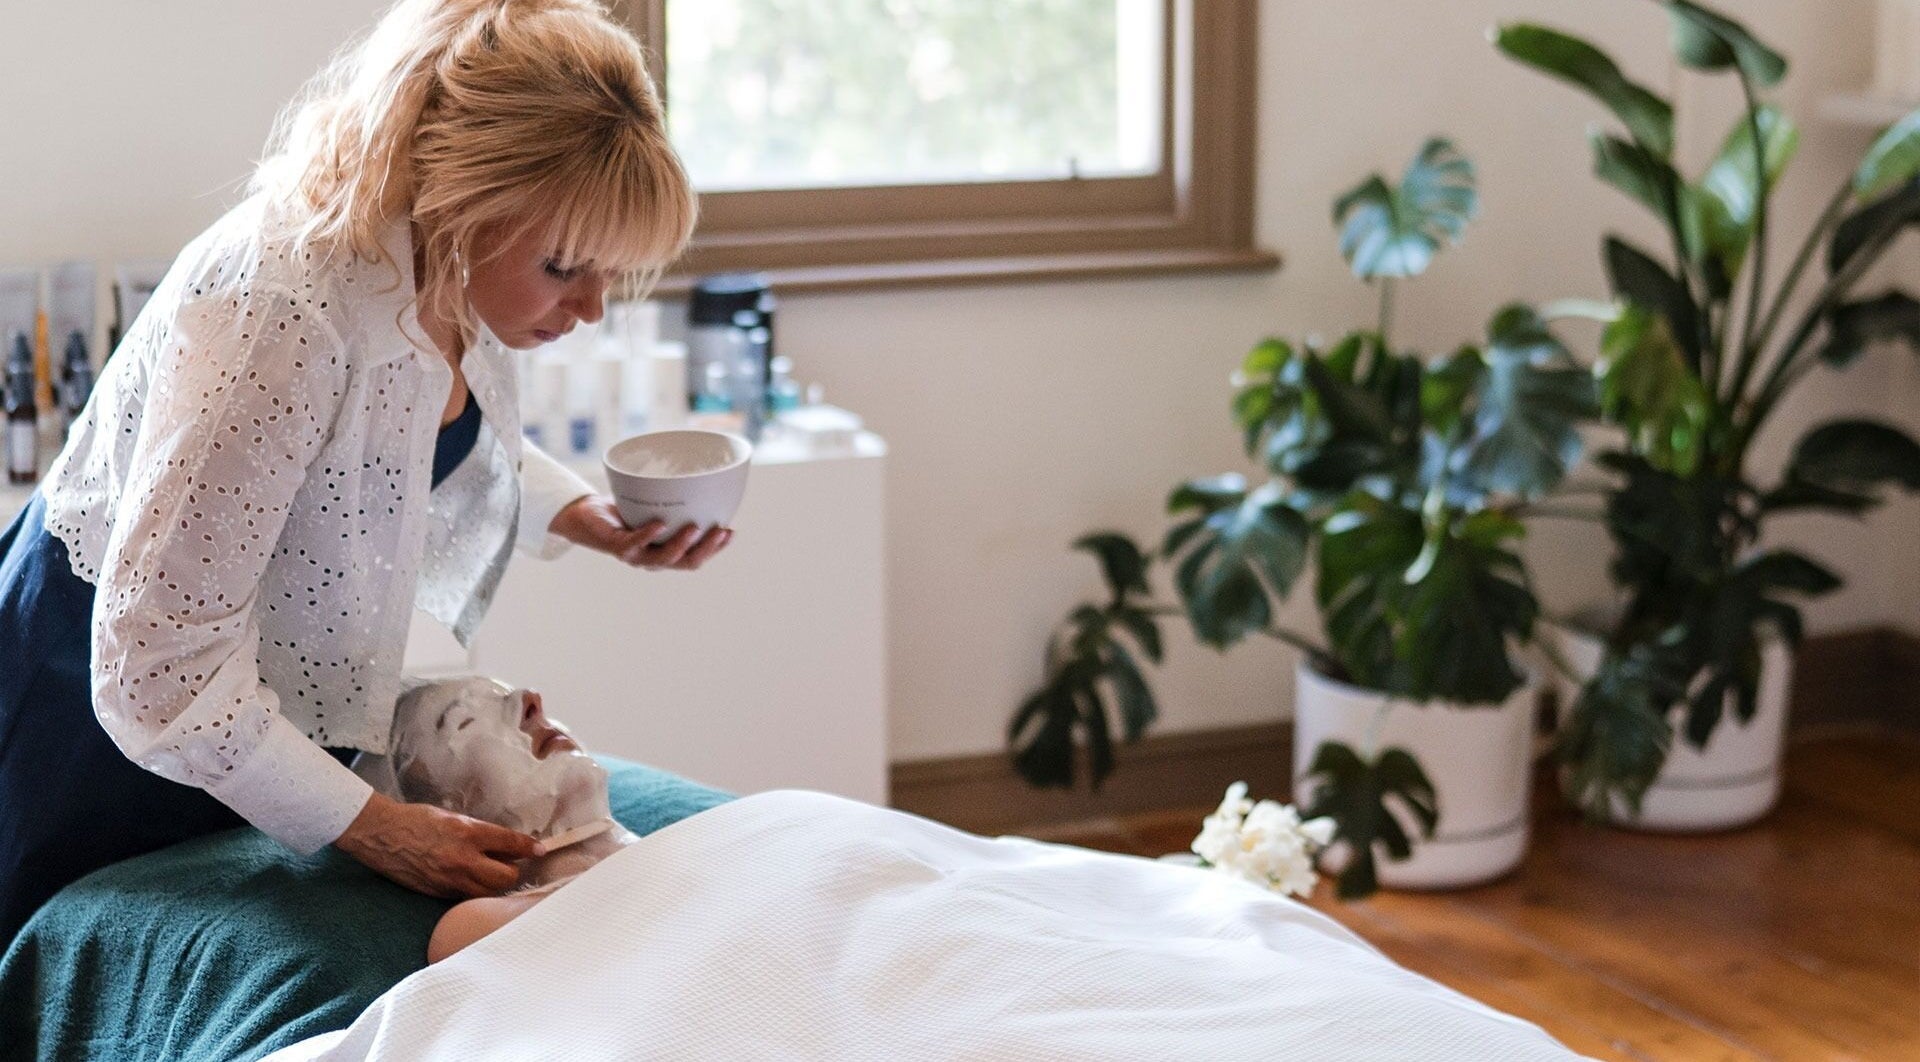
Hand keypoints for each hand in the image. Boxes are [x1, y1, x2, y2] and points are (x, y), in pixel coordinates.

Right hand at [335, 792, 541, 898]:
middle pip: (506, 877)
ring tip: (494, 874)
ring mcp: (450, 880)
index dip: (529, 847)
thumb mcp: (453, 818)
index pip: (510, 843)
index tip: (540, 850)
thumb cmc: (417, 819)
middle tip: (512, 864)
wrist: (381, 835)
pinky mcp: (438, 893)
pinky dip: (474, 890)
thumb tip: (502, 844)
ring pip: (488, 892)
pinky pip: (466, 896)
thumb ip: (478, 832)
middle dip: (514, 871)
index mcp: (468, 834)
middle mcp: (463, 860)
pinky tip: (472, 881)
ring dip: (496, 884)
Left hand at [548, 493, 732, 570]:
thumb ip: (675, 499)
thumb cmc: (625, 510)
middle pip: (686, 562)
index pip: (696, 557)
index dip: (716, 549)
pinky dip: (649, 534)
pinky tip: (660, 524)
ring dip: (681, 544)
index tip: (732, 532)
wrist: (587, 516)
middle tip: (720, 531)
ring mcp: (635, 556)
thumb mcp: (655, 504)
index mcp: (666, 554)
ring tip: (695, 527)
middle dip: (706, 549)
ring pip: (663, 558)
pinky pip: (635, 543)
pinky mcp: (616, 546)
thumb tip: (702, 473)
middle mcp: (653, 560)